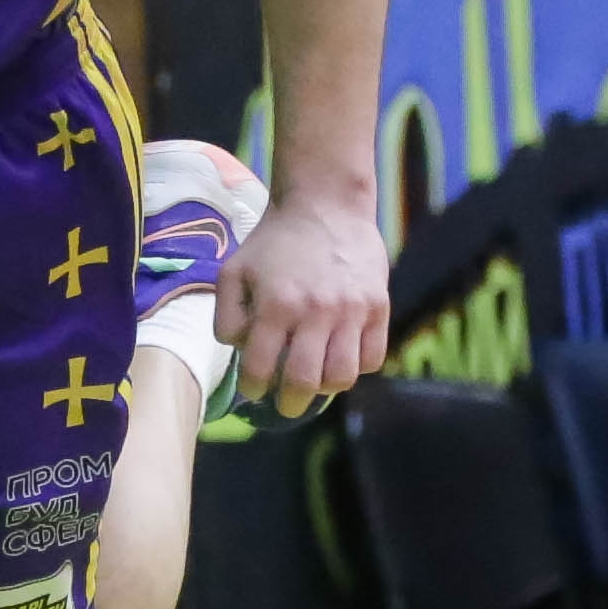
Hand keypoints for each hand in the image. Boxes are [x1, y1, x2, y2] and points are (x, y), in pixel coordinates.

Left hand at [209, 189, 384, 419]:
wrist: (325, 204)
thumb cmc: (274, 241)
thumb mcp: (235, 270)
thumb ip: (228, 315)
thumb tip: (240, 351)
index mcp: (276, 305)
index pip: (261, 369)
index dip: (253, 388)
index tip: (254, 389)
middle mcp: (315, 312)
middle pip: (305, 382)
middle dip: (290, 403)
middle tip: (286, 404)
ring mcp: (351, 311)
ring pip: (343, 376)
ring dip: (325, 387)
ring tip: (316, 381)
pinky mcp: (378, 306)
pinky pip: (373, 358)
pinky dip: (357, 366)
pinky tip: (342, 355)